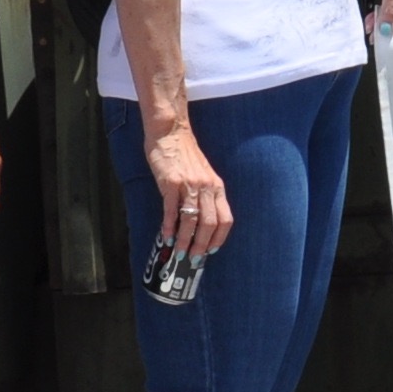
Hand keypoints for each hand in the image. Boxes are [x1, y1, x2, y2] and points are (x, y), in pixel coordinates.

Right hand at [146, 122, 232, 260]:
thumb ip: (204, 195)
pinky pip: (172, 210)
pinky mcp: (170, 183)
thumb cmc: (185, 155)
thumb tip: (198, 222)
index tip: (211, 251)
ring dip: (186, 241)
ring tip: (180, 253)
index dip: (219, 238)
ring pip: (192, 220)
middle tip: (193, 259)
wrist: (170, 132)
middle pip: (210, 224)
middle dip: (202, 245)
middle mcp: (206, 187)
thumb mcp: (202, 175)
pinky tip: (167, 237)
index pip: (225, 219)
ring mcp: (189, 185)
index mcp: (217, 187)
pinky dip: (170, 226)